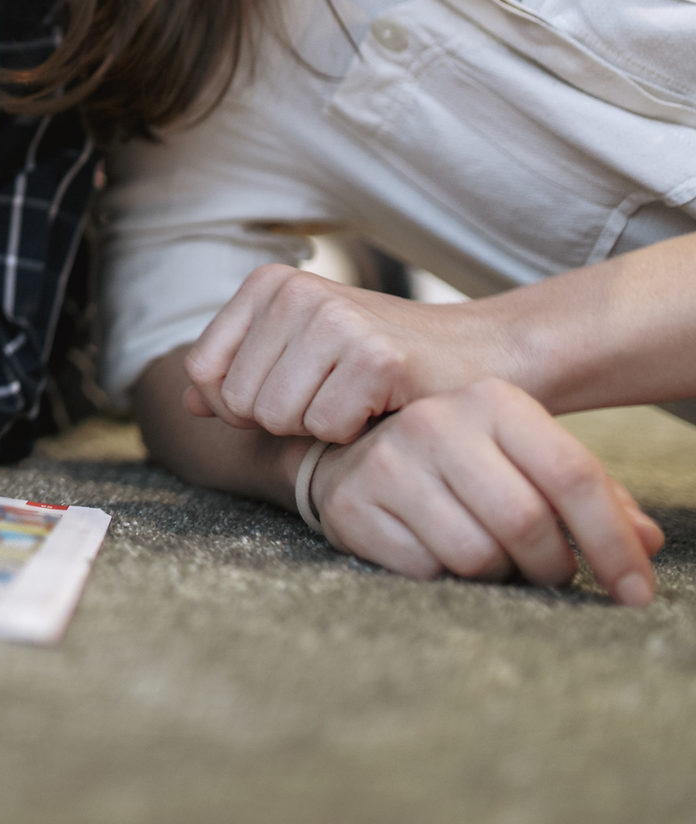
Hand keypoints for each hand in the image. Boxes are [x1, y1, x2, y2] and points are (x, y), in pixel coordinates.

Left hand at [183, 265, 511, 442]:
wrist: (486, 351)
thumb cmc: (384, 360)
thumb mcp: (301, 355)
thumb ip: (240, 373)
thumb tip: (185, 401)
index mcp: (268, 285)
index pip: (202, 370)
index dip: (234, 404)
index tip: (287, 394)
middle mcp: (296, 292)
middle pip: (237, 401)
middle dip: (281, 419)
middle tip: (332, 397)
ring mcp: (336, 321)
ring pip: (276, 418)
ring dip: (318, 428)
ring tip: (356, 398)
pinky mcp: (375, 357)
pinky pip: (325, 429)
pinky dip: (353, 433)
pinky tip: (381, 406)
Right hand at [308, 378, 663, 603]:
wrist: (346, 454)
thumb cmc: (455, 462)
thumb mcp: (523, 458)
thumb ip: (588, 494)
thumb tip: (647, 540)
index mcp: (491, 400)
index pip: (573, 475)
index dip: (615, 543)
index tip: (635, 592)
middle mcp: (435, 420)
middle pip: (527, 522)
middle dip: (552, 567)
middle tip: (551, 574)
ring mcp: (387, 462)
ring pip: (476, 555)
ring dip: (497, 575)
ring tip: (491, 558)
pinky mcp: (351, 505)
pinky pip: (425, 571)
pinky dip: (444, 577)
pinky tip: (437, 552)